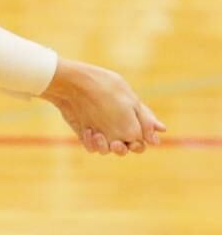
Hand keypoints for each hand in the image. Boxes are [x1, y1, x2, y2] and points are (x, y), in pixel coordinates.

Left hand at [40, 58, 166, 155]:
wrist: (74, 84)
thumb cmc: (105, 92)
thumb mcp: (130, 103)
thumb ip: (145, 120)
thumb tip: (160, 134)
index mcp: (131, 117)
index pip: (142, 139)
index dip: (140, 144)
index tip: (134, 141)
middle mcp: (117, 125)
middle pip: (126, 148)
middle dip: (123, 149)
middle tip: (117, 144)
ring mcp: (101, 129)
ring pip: (109, 150)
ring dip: (105, 147)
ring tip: (98, 135)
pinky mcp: (86, 133)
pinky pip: (92, 147)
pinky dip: (92, 143)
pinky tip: (88, 131)